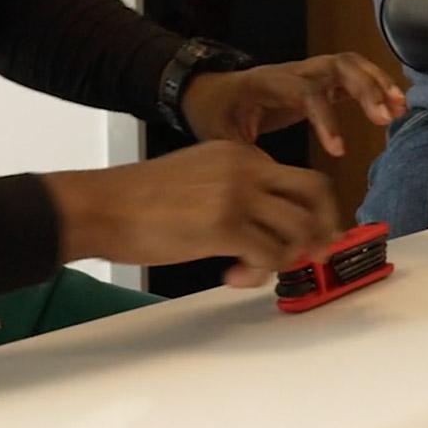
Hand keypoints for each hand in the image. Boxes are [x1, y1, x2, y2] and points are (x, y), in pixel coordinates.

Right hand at [43, 140, 341, 287]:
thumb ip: (233, 189)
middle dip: (324, 226)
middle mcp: (248, 167)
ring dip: (285, 258)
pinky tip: (231, 275)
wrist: (103, 205)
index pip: (296, 178)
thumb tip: (262, 224)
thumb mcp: (198, 175)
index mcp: (241, 152)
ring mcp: (239, 195)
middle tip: (316, 254)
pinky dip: (259, 274)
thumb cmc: (140, 198)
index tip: (292, 240)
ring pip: (298, 229)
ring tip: (252, 270)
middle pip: (316, 191)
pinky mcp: (226, 226)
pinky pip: (271, 256)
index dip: (303, 213)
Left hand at [182, 52, 405, 156]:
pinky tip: (395, 105)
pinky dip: (376, 84)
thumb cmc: (216, 114)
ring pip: (349, 64)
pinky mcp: (318, 80)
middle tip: (385, 117)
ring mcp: (308, 72)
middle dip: (364, 88)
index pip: (305, 92)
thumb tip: (274, 180)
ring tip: (399, 108)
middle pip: (336, 66)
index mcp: (269, 84)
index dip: (326, 119)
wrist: (211, 90)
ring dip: (376, 82)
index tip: (339, 151)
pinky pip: (352, 74)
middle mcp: (294, 71)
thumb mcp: (220, 135)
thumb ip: (245, 154)